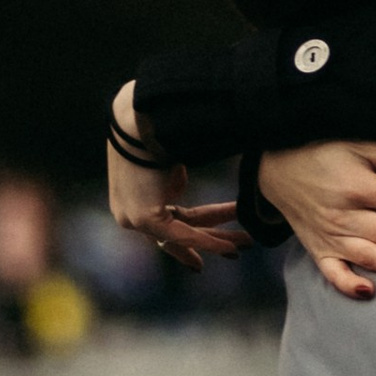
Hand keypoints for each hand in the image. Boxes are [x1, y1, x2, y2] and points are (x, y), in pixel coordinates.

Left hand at [108, 89, 246, 271]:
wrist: (139, 117)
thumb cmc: (154, 126)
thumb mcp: (167, 157)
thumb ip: (173, 177)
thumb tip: (177, 180)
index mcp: (133, 195)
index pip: (166, 220)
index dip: (190, 235)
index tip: (202, 257)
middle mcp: (130, 211)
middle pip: (177, 232)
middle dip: (208, 242)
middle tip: (234, 252)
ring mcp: (133, 217)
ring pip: (183, 235)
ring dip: (217, 240)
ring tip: (244, 245)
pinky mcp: (143, 217)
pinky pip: (182, 234)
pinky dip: (207, 241)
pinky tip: (229, 248)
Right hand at [263, 142, 375, 299]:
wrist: (275, 168)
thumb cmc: (326, 153)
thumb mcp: (363, 145)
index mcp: (359, 185)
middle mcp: (346, 214)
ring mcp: (331, 236)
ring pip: (369, 254)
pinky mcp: (319, 251)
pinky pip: (333, 273)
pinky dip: (349, 285)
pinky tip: (370, 293)